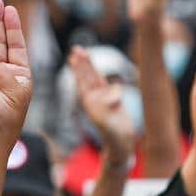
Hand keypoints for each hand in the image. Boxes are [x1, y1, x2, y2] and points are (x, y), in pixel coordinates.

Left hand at [69, 46, 135, 163]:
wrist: (122, 146)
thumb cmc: (114, 137)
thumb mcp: (109, 123)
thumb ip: (107, 109)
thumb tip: (111, 92)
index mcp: (89, 103)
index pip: (82, 82)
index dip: (78, 69)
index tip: (73, 57)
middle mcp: (94, 100)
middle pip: (86, 77)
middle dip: (81, 63)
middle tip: (76, 49)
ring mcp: (102, 101)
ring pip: (94, 79)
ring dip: (89, 66)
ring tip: (83, 53)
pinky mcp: (111, 102)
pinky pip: (104, 85)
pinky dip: (99, 76)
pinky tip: (95, 70)